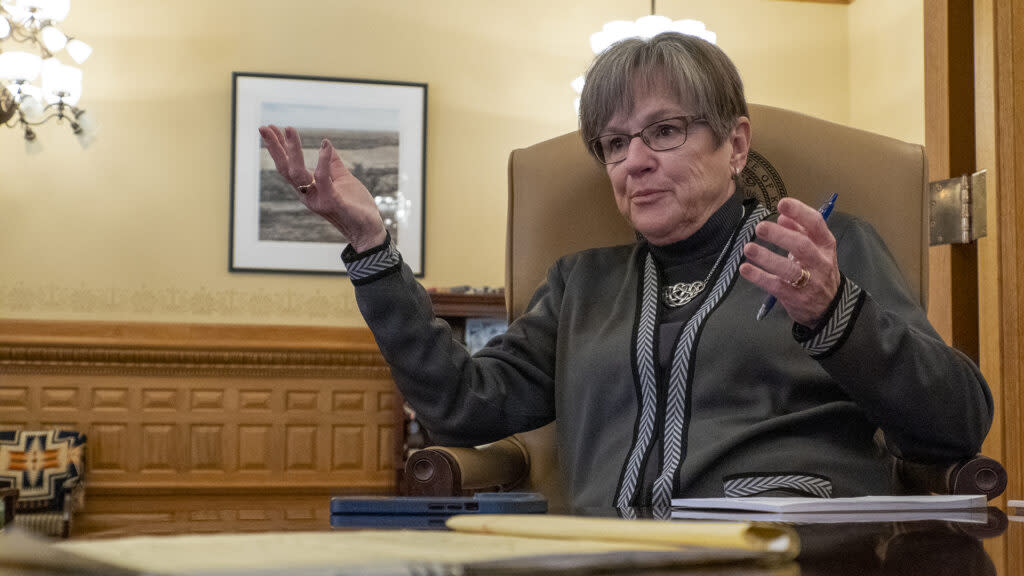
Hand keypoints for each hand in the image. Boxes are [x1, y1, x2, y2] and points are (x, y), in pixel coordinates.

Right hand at [258, 125, 386, 251]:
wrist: (368, 230)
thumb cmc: (355, 206)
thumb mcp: (343, 179)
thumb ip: (333, 164)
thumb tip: (326, 144)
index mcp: (308, 188)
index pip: (288, 165)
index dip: (278, 148)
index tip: (269, 128)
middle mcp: (307, 194)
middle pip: (285, 168)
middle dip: (274, 147)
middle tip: (264, 127)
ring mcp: (317, 199)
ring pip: (297, 173)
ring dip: (293, 150)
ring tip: (289, 129)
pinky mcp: (331, 202)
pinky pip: (323, 179)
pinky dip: (322, 161)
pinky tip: (325, 145)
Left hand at [739, 197, 840, 326]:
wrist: (829, 306)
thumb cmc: (818, 271)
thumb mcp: (816, 249)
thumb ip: (800, 231)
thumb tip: (782, 216)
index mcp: (825, 245)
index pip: (816, 224)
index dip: (799, 212)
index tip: (782, 203)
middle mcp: (820, 262)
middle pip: (801, 246)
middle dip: (780, 235)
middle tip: (760, 227)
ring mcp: (809, 281)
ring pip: (788, 269)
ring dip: (767, 257)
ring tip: (748, 248)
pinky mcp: (795, 297)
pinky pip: (775, 286)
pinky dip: (759, 277)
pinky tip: (745, 269)